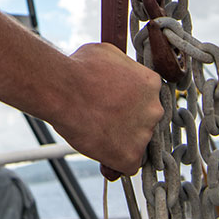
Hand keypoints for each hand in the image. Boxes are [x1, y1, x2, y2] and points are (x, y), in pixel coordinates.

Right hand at [50, 43, 163, 175]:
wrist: (63, 90)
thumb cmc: (80, 68)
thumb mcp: (108, 53)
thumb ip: (123, 67)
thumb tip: (117, 71)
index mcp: (152, 84)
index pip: (148, 96)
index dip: (130, 99)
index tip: (117, 101)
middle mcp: (155, 110)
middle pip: (145, 119)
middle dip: (128, 119)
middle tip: (105, 117)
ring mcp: (144, 135)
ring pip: (136, 142)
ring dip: (120, 139)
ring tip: (96, 130)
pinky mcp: (130, 157)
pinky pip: (127, 164)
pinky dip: (114, 160)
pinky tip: (99, 149)